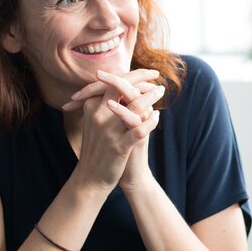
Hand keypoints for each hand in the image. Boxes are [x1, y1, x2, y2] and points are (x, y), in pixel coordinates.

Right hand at [67, 70, 161, 190]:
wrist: (90, 177)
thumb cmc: (98, 147)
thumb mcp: (97, 122)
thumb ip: (107, 104)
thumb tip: (128, 86)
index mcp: (91, 106)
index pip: (114, 82)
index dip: (133, 75)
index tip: (148, 73)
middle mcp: (98, 114)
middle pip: (122, 86)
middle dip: (142, 77)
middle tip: (156, 75)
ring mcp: (108, 130)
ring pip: (135, 105)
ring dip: (151, 96)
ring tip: (161, 91)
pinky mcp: (119, 146)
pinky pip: (140, 129)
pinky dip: (151, 121)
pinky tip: (157, 116)